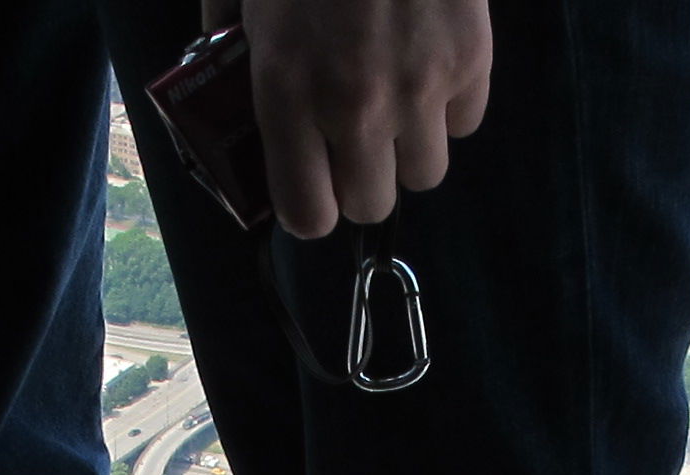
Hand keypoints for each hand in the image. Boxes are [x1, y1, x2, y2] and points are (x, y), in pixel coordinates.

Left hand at [207, 0, 489, 238]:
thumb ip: (224, 44)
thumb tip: (218, 88)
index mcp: (289, 92)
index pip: (307, 214)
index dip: (308, 207)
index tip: (310, 186)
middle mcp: (358, 107)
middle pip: (372, 205)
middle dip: (359, 181)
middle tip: (350, 143)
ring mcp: (422, 87)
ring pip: (426, 173)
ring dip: (407, 149)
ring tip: (394, 102)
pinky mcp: (472, 61)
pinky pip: (464, 123)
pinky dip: (448, 107)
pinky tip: (426, 66)